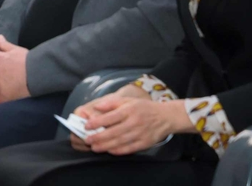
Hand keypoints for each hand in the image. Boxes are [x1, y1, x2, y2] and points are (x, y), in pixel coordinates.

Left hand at [70, 94, 190, 154]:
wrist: (166, 117)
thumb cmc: (144, 108)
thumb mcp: (127, 100)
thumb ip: (111, 103)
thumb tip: (96, 107)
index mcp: (128, 111)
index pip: (110, 117)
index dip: (97, 122)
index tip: (86, 126)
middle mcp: (134, 122)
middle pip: (114, 132)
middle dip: (99, 137)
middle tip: (87, 140)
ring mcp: (140, 134)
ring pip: (120, 142)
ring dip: (106, 146)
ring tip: (95, 148)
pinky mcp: (145, 143)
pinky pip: (130, 148)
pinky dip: (119, 151)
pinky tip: (110, 151)